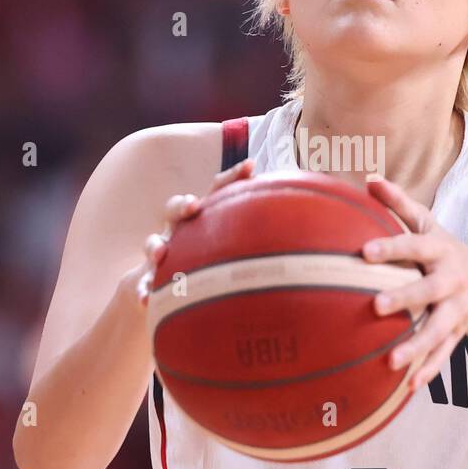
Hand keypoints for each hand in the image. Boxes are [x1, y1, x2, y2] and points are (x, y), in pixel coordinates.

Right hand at [135, 158, 254, 307]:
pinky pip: (141, 284)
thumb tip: (326, 245)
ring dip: (155, 245)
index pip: (217, 190)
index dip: (232, 177)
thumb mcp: (239, 255)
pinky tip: (145, 302)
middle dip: (183, 204)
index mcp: (205, 220)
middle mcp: (180, 231)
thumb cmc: (213, 269)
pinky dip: (142, 291)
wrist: (169, 292)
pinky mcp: (147, 278)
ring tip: (160, 254)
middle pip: (177, 208)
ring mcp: (162, 254)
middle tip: (194, 206)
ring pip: (154, 242)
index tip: (251, 166)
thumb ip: (269, 248)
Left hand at [361, 176, 467, 390]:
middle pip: (429, 289)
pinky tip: (409, 386)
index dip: (391, 247)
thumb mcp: (426, 223)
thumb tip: (368, 178)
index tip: (364, 252)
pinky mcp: (458, 332)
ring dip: (417, 345)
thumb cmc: (439, 249)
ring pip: (438, 328)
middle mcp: (451, 279)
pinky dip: (429, 368)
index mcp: (439, 250)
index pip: (414, 244)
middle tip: (375, 306)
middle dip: (404, 297)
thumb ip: (398, 203)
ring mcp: (457, 308)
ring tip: (392, 362)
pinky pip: (444, 353)